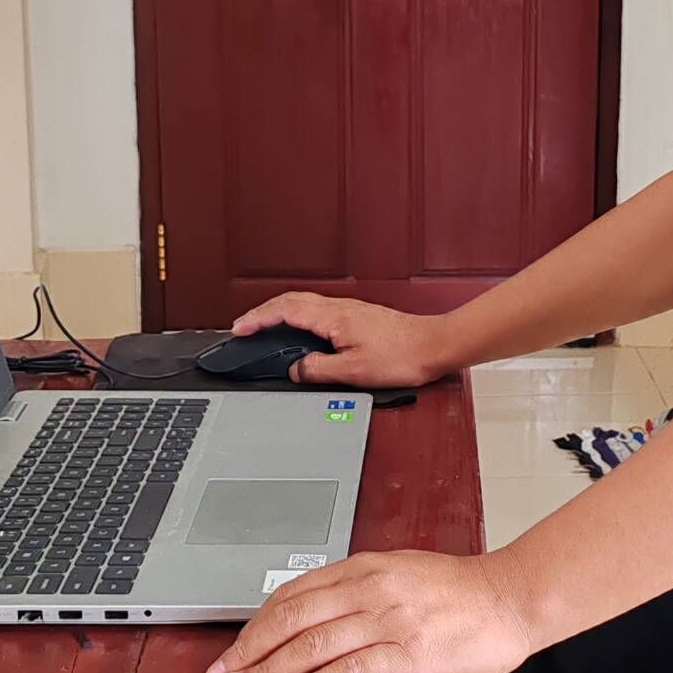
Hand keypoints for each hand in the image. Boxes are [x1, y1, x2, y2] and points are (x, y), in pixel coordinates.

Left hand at [202, 550, 534, 672]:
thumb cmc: (459, 592)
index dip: (256, 624)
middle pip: (292, 619)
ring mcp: (388, 620)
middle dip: (249, 651)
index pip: (293, 594)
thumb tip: (312, 618)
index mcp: (364, 567)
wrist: (511, 598)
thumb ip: (358, 591)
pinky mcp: (407, 653)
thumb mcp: (400, 574)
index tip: (234, 649)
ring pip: (311, 647)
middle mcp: (370, 589)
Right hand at [228, 292, 455, 387]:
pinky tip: (301, 330)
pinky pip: (318, 310)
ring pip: (304, 303)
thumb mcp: (353, 371)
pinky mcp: (358, 316)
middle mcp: (339, 308)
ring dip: (280, 312)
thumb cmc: (402, 357)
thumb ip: (318, 370)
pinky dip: (299, 316)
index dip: (257, 318)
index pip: (284, 310)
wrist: (433, 346)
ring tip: (265, 327)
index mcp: (332, 317)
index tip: (239, 328)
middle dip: (263, 312)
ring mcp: (349, 309)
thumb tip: (296, 369)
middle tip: (245, 326)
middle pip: (291, 301)